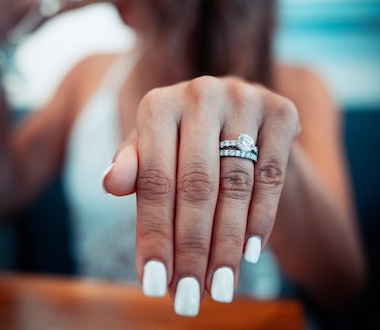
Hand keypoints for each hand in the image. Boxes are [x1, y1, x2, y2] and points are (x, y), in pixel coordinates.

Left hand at [103, 75, 299, 315]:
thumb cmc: (184, 144)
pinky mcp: (280, 110)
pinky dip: (262, 217)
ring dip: (227, 243)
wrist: (238, 120)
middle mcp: (200, 93)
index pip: (154, 178)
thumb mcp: (153, 152)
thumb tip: (109, 183)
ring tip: (218, 287)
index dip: (153, 234)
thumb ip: (132, 166)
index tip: (153, 284)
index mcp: (159, 103)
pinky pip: (271, 174)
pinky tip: (251, 253)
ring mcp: (243, 98)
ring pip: (236, 184)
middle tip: (188, 297)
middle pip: (196, 184)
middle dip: (192, 248)